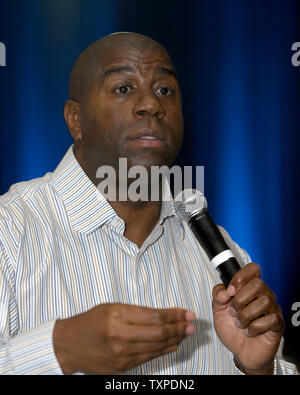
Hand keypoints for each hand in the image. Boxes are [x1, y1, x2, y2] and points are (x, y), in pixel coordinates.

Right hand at [53, 303, 194, 374]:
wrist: (69, 345)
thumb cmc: (90, 321)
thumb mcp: (111, 307)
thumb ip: (137, 311)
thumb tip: (164, 315)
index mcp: (117, 316)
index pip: (155, 316)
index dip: (175, 314)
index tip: (187, 312)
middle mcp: (120, 336)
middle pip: (160, 333)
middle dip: (180, 328)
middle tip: (192, 324)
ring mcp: (121, 355)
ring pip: (157, 347)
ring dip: (175, 340)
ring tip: (186, 333)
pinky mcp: (122, 368)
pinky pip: (149, 358)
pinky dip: (163, 350)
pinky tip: (172, 344)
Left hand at [212, 263, 284, 374]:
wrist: (240, 352)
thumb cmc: (231, 329)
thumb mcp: (218, 310)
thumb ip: (218, 296)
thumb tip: (225, 291)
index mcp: (249, 288)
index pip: (253, 269)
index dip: (241, 276)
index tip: (231, 290)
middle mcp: (263, 295)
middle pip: (259, 284)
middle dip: (240, 299)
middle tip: (233, 311)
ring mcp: (272, 309)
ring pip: (264, 301)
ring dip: (246, 315)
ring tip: (240, 323)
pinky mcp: (277, 325)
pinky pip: (271, 319)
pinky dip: (255, 327)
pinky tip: (249, 331)